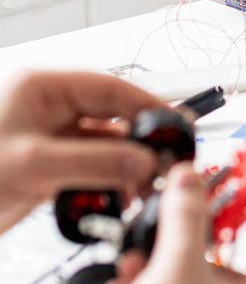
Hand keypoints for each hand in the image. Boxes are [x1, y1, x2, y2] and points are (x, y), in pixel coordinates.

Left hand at [0, 69, 161, 236]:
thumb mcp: (32, 165)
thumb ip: (94, 161)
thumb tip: (143, 161)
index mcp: (42, 88)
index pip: (108, 88)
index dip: (145, 105)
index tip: (175, 124)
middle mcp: (48, 108)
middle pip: (110, 114)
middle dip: (140, 138)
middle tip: (168, 159)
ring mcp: (48, 138)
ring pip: (103, 144)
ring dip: (126, 164)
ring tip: (147, 185)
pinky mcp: (45, 167)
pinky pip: (89, 167)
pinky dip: (108, 181)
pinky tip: (122, 195)